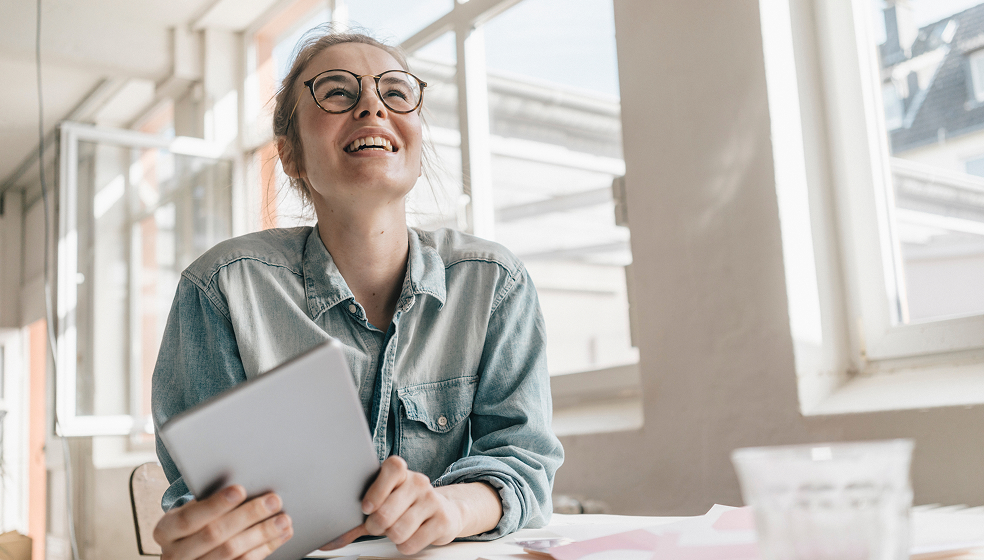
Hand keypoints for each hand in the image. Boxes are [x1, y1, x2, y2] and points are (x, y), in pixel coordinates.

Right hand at [154, 485, 292, 559]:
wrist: (188, 556)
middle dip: (248, 516)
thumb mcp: (192, 512)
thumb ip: (209, 502)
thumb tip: (246, 483)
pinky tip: (280, 535)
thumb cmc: (196, 524)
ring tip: (284, 519)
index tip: (240, 489)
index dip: (216, 504)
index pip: (190, 517)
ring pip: (232, 553)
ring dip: (262, 534)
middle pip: (215, 535)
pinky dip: (265, 548)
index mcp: (166, 530)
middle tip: (274, 500)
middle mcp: (174, 554)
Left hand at [320, 456, 501, 555]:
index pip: (392, 469)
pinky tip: (410, 536)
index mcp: (400, 472)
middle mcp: (418, 482)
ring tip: (396, 529)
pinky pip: (413, 542)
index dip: (376, 490)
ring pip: (398, 531)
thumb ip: (355, 520)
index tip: (366, 507)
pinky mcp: (443, 520)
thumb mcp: (381, 505)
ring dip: (391, 537)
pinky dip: (405, 546)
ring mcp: (432, 500)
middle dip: (376, 526)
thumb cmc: (404, 507)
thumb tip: (326, 541)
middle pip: (386, 512)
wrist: (444, 511)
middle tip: (379, 525)